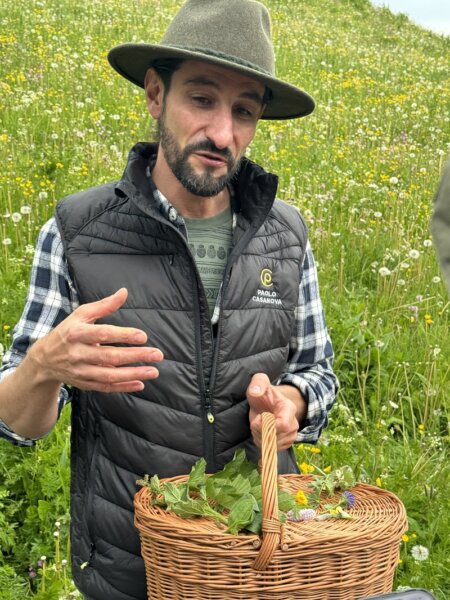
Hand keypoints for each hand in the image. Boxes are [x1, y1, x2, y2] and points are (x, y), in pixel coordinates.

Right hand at [31, 288, 162, 392]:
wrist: (45, 359)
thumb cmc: (68, 331)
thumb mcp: (81, 314)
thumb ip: (104, 305)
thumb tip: (124, 292)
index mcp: (76, 333)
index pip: (103, 334)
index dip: (124, 335)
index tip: (143, 336)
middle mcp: (78, 354)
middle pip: (110, 356)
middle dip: (135, 356)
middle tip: (157, 354)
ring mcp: (81, 371)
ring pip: (110, 375)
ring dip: (134, 374)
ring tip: (154, 370)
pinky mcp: (85, 384)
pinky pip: (106, 387)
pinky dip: (124, 387)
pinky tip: (140, 383)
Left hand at [246, 373, 303, 450]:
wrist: (268, 403)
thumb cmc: (264, 393)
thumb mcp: (259, 382)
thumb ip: (258, 383)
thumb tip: (255, 392)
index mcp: (289, 408)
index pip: (283, 425)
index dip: (266, 425)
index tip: (259, 418)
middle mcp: (293, 423)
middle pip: (275, 437)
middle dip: (260, 430)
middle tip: (257, 419)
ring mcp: (291, 435)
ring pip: (272, 444)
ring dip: (260, 436)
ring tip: (260, 424)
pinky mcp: (286, 443)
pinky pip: (272, 449)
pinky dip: (263, 442)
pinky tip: (262, 432)